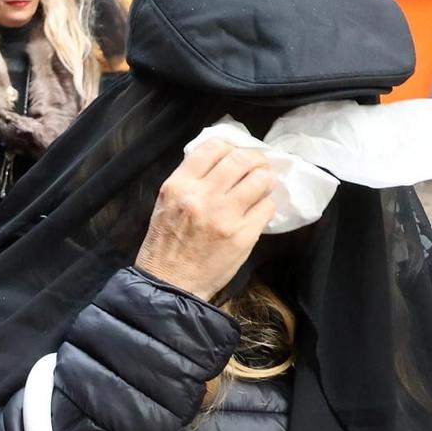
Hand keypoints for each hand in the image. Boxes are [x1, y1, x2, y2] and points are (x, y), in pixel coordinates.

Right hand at [133, 138, 274, 300]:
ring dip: (264, 180)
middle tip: (257, 166)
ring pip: (261, 179)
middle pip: (242, 159)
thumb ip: (188, 182)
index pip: (213, 147)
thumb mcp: (165, 204)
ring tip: (260, 187)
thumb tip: (220, 163)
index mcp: (178, 186)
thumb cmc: (164, 245)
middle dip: (255, 159)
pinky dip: (265, 206)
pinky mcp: (243, 235)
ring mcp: (225, 216)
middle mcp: (202, 196)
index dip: (230, 146)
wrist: (170, 284)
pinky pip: (267, 207)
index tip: (235, 154)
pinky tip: (256, 211)